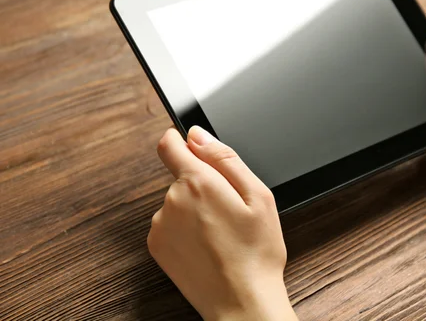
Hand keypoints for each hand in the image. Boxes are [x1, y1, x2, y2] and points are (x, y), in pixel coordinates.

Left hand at [148, 126, 296, 320]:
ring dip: (195, 209)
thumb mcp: (258, 196)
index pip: (169, 144)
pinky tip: (208, 246)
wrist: (241, 301)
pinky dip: (185, 229)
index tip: (192, 147)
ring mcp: (160, 225)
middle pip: (182, 176)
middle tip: (231, 210)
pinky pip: (170, 223)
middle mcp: (172, 200)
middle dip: (204, 184)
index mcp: (198, 182)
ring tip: (222, 233)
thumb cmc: (256, 251)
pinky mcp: (156, 246)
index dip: (181, 141)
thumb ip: (224, 158)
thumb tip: (197, 135)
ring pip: (178, 201)